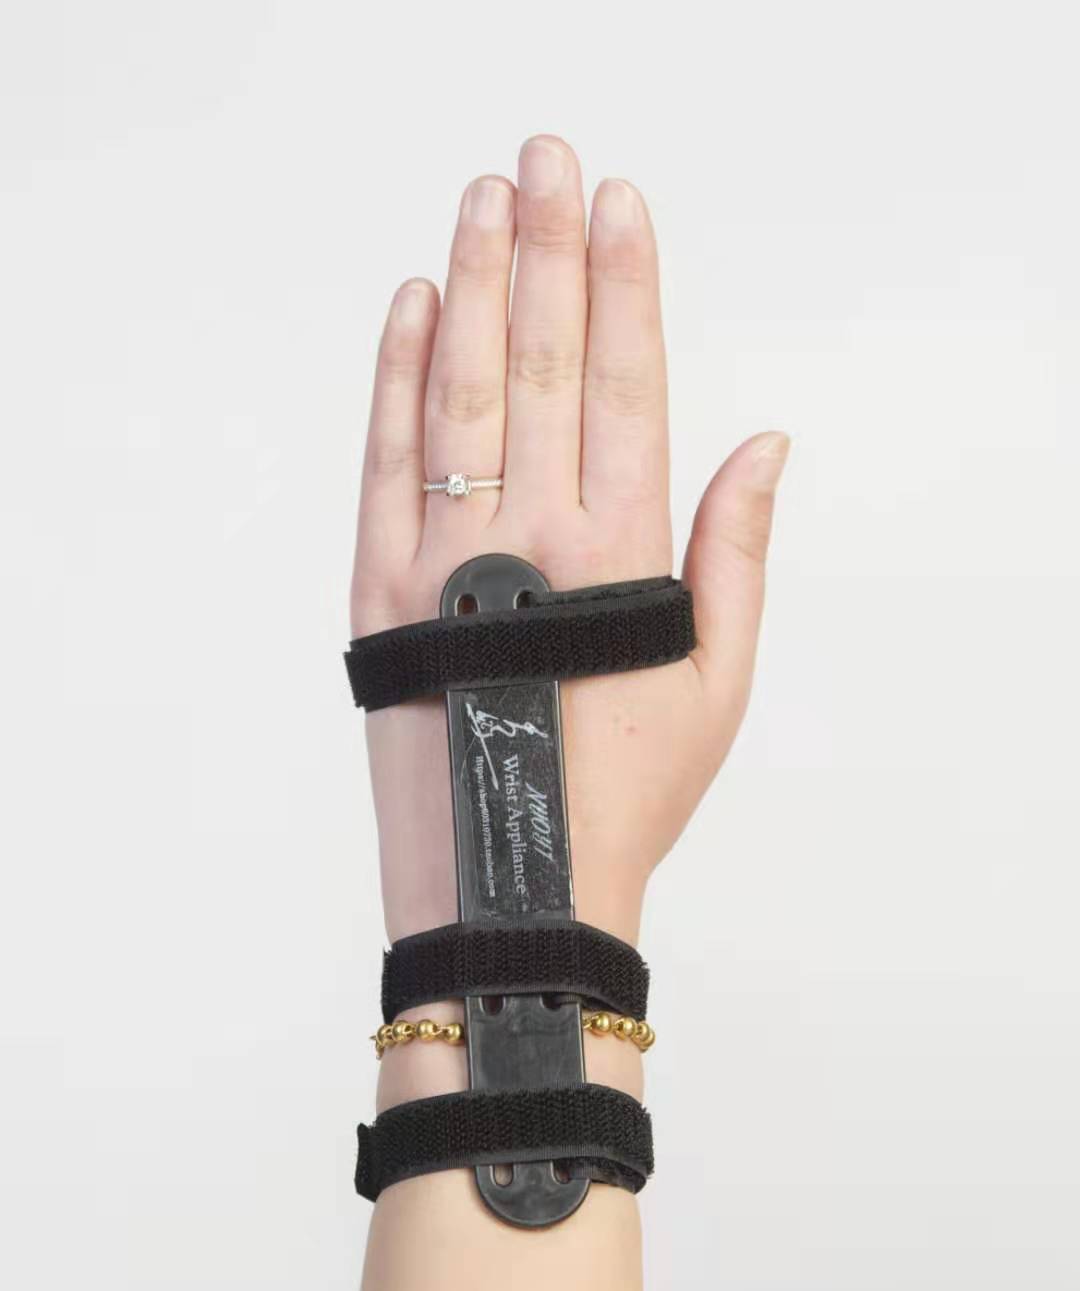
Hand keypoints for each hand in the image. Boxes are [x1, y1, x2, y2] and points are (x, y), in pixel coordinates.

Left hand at [350, 136, 788, 1105]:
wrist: (508, 893)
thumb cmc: (623, 797)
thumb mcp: (715, 684)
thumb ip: (736, 552)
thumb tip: (764, 441)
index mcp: (622, 558)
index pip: (623, 388)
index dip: (622, 289)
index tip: (622, 205)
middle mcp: (532, 542)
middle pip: (539, 367)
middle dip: (546, 252)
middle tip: (548, 157)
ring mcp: (444, 562)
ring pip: (459, 396)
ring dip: (471, 289)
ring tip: (484, 200)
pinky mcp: (379, 594)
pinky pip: (388, 465)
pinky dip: (397, 381)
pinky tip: (413, 309)